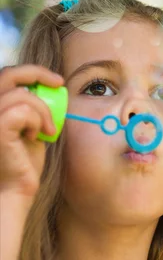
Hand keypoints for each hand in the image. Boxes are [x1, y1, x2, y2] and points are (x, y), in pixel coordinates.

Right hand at [0, 64, 63, 199]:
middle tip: (59, 84)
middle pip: (9, 74)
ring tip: (45, 129)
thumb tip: (49, 84)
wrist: (17, 188)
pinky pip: (23, 111)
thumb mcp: (29, 124)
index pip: (6, 74)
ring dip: (42, 111)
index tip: (56, 80)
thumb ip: (30, 104)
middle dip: (38, 74)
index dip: (32, 71)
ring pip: (23, 96)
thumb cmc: (23, 159)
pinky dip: (36, 121)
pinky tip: (34, 136)